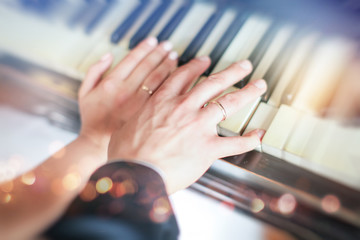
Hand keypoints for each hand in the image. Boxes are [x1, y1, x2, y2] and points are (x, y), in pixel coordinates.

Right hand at [78, 37, 177, 149]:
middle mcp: (127, 91)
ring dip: (169, 65)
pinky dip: (174, 85)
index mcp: (111, 83)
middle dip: (160, 53)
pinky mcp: (149, 116)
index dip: (144, 48)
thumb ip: (94, 71)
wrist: (99, 147)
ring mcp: (140, 104)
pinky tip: (180, 79)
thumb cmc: (93, 120)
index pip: (132, 59)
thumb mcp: (84, 93)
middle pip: (148, 66)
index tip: (153, 41)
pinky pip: (165, 96)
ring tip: (175, 57)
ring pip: (159, 79)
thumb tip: (108, 55)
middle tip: (169, 46)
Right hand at [108, 57, 266, 193]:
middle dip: (233, 72)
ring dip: (248, 93)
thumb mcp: (129, 124)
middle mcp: (184, 108)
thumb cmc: (127, 153)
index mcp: (163, 101)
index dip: (197, 66)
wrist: (135, 173)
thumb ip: (141, 117)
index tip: (206, 61)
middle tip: (245, 66)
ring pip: (229, 104)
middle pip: (214, 83)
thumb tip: (138, 119)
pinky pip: (235, 143)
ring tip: (259, 86)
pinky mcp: (208, 148)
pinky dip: (250, 140)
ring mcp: (198, 126)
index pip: (184, 76)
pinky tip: (259, 135)